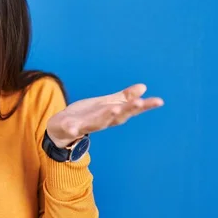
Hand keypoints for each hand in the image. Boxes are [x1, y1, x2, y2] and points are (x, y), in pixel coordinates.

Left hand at [47, 83, 163, 147]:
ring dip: (106, 116)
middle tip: (142, 103)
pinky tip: (74, 127)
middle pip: (116, 116)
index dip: (143, 106)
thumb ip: (122, 97)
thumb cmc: (84, 116)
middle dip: (128, 109)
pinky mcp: (69, 128)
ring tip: (115, 109)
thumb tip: (143, 87)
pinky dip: (74, 128)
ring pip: (98, 122)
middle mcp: (100, 122)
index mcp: (109, 115)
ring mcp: (84, 125)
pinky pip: (71, 129)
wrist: (59, 130)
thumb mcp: (104, 104)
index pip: (129, 110)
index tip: (159, 101)